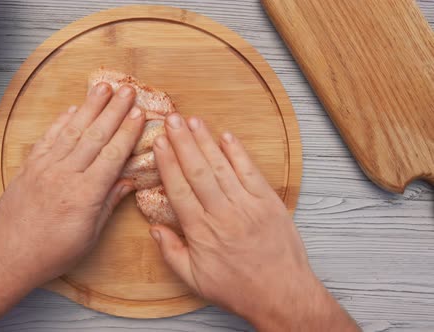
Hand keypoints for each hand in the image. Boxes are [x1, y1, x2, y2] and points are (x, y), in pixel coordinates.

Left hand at [0, 82, 144, 283]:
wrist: (8, 254)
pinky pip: (48, 138)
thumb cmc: (51, 252)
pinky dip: (61, 121)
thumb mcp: (89, 236)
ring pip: (72, 130)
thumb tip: (128, 181)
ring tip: (103, 87)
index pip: (112, 155)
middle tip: (127, 90)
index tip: (139, 113)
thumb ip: (109, 204)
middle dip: (113, 110)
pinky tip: (72, 109)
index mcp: (85, 194)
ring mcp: (45, 167)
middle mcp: (65, 174)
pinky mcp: (30, 166)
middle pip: (95, 135)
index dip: (127, 132)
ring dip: (89, 107)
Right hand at [150, 114, 357, 330]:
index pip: (179, 189)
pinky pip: (251, 172)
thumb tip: (153, 228)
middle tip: (172, 119)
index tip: (158, 143)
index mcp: (202, 232)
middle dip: (183, 142)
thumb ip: (171, 252)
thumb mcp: (195, 280)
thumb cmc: (238, 288)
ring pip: (222, 167)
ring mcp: (248, 206)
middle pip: (198, 171)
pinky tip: (227, 136)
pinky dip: (239, 153)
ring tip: (193, 121)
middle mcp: (223, 214)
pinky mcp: (269, 203)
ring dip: (206, 141)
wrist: (282, 295)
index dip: (168, 163)